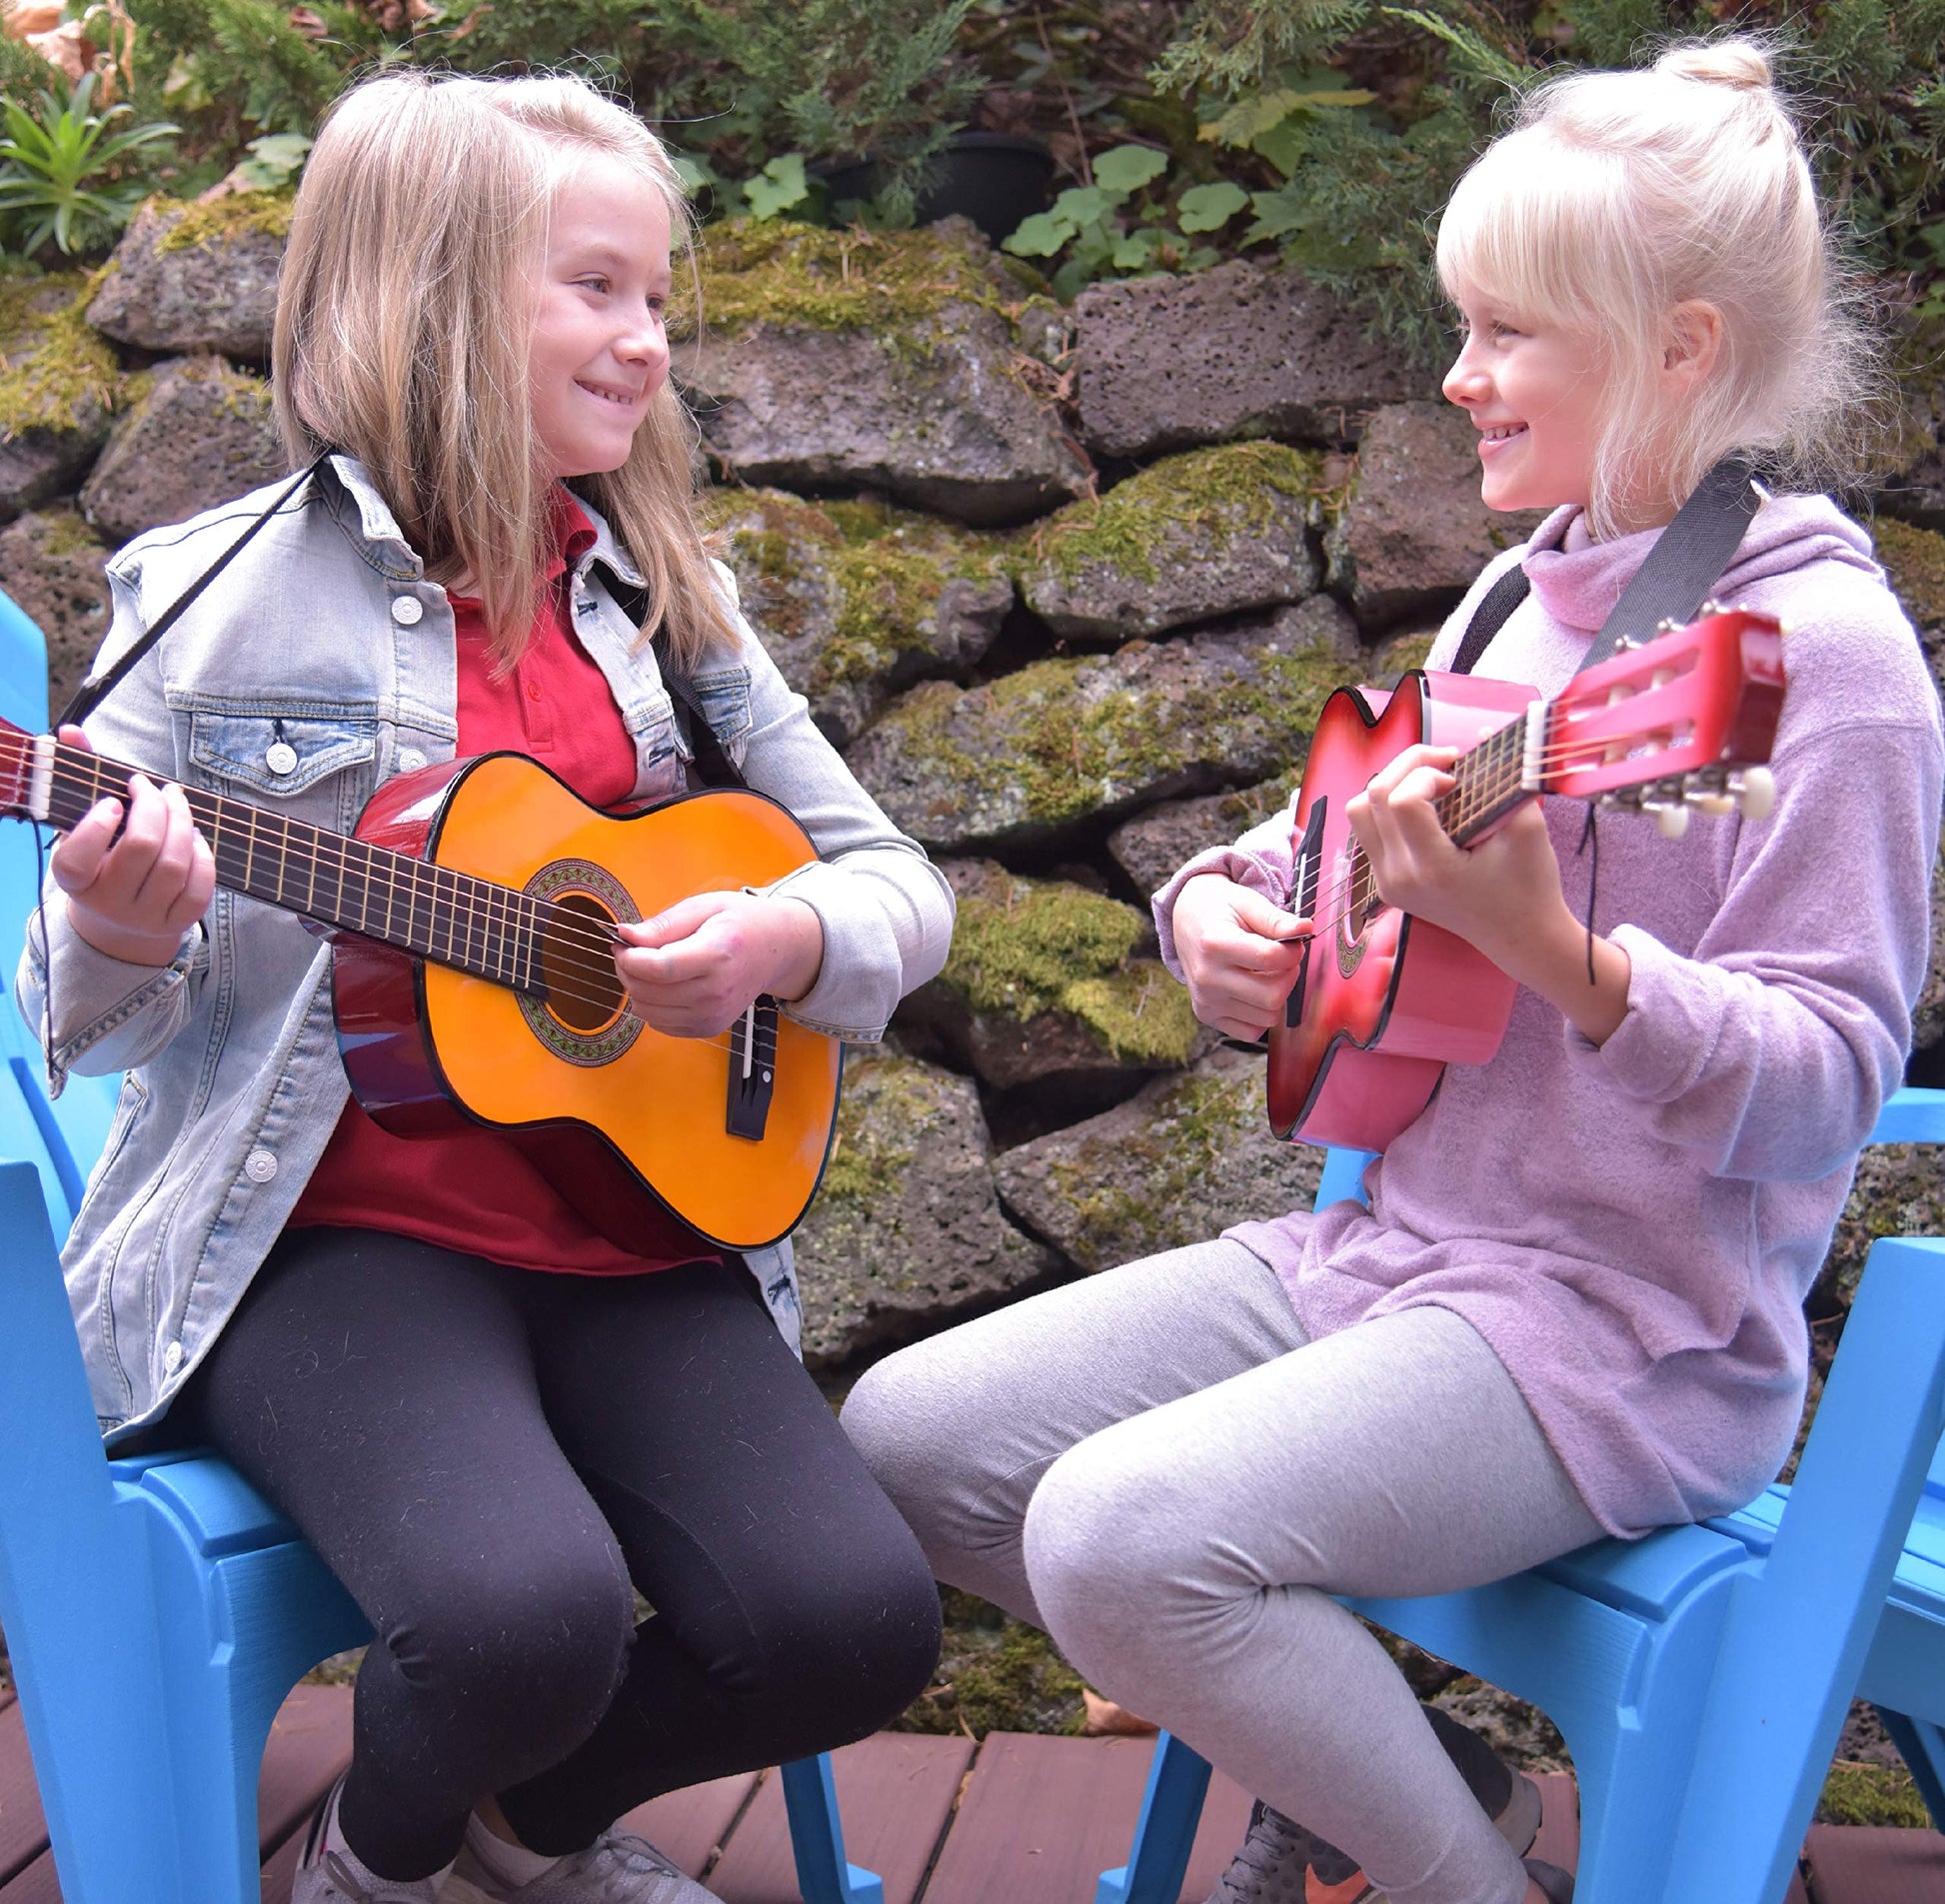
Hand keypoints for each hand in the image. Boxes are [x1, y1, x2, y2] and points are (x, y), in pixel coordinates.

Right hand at [49, 726, 214, 965]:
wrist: (121, 918)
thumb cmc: (104, 858)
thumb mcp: (85, 825)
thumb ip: (81, 778)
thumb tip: (72, 731)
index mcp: (74, 881)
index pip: (77, 859)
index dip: (97, 825)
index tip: (113, 801)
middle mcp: (107, 903)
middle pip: (141, 848)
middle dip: (155, 807)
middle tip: (156, 787)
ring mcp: (144, 917)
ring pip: (174, 865)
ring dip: (183, 824)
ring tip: (177, 804)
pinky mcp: (178, 923)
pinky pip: (200, 885)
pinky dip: (203, 854)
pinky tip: (193, 836)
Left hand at [613, 889, 824, 1037]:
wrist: (777, 950)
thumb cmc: (742, 922)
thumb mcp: (704, 906)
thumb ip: (663, 924)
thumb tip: (625, 935)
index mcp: (718, 955)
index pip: (658, 968)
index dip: (629, 958)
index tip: (621, 944)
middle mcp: (717, 991)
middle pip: (648, 991)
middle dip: (627, 970)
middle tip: (630, 950)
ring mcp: (713, 1014)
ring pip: (647, 1011)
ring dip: (637, 988)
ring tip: (648, 966)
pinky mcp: (708, 1027)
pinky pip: (659, 1023)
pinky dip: (652, 1004)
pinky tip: (664, 984)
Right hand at [1170, 873, 1310, 1040]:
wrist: (1186, 920)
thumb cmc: (1219, 910)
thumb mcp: (1247, 902)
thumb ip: (1276, 919)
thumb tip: (1305, 930)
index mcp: (1214, 944)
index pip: (1271, 959)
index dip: (1294, 951)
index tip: (1293, 943)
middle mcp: (1206, 977)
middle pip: (1272, 995)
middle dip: (1289, 976)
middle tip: (1282, 960)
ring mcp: (1205, 1001)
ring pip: (1267, 1017)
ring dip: (1277, 995)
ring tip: (1266, 973)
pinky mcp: (1207, 1016)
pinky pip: (1252, 1031)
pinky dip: (1261, 1014)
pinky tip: (1254, 990)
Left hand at [1346, 744, 1571, 965]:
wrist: (1520, 937)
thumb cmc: (1530, 886)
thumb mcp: (1527, 828)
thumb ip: (1504, 779)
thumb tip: (1480, 731)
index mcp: (1432, 869)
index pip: (1401, 801)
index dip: (1427, 774)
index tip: (1458, 776)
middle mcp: (1399, 878)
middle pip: (1371, 798)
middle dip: (1407, 766)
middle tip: (1445, 764)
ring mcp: (1387, 883)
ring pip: (1359, 813)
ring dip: (1392, 785)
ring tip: (1431, 782)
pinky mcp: (1386, 883)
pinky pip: (1369, 831)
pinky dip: (1389, 808)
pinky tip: (1426, 806)